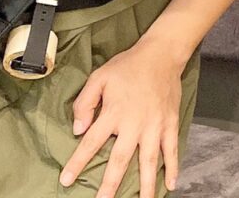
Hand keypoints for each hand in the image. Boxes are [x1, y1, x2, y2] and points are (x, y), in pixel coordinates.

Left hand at [59, 35, 187, 197]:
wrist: (163, 53)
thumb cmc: (129, 65)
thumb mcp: (99, 77)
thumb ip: (85, 103)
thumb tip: (78, 130)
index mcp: (114, 112)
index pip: (91, 142)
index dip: (77, 163)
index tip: (66, 180)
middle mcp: (135, 123)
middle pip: (120, 160)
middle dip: (110, 185)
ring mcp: (155, 125)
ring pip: (148, 161)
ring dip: (144, 185)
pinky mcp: (170, 122)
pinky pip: (172, 149)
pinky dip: (172, 167)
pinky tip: (170, 184)